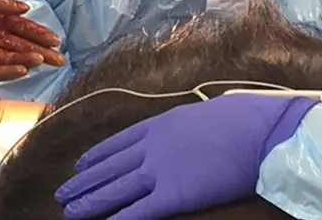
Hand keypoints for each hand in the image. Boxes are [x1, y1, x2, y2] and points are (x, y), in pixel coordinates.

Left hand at [0, 0, 65, 80]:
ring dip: (25, 60)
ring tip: (43, 61)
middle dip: (39, 51)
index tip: (56, 38)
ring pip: (8, 58)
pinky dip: (5, 71)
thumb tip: (25, 8)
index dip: (38, 32)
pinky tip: (20, 69)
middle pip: (19, 45)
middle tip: (60, 58)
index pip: (20, 26)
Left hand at [55, 95, 315, 218]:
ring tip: (69, 210)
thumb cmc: (243, 119)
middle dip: (84, 182)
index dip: (96, 156)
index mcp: (160, 124)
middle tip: (63, 193)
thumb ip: (188, 126)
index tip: (81, 164)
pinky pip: (137, 212)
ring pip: (114, 189)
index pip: (118, 143)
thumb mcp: (206, 112)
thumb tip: (188, 128)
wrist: (258, 131)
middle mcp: (152, 147)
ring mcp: (159, 171)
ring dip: (90, 202)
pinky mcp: (172, 195)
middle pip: (109, 167)